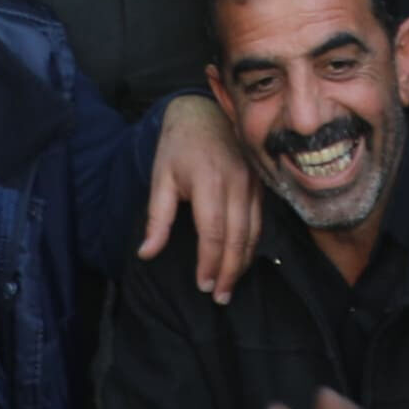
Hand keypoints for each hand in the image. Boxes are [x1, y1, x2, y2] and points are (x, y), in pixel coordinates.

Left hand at [143, 93, 259, 301]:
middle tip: (220, 297)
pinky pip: (261, 221)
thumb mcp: (160, 178)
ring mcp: (252, 182)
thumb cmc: (178, 146)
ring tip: (231, 286)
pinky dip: (253, 244)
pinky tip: (243, 260)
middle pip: (238, 237)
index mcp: (209, 181)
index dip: (210, 263)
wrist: (203, 111)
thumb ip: (156, 218)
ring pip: (254, 232)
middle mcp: (236, 182)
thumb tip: (147, 253)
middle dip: (230, 271)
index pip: (213, 232)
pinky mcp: (260, 183)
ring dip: (243, 262)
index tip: (203, 285)